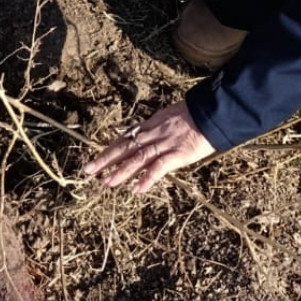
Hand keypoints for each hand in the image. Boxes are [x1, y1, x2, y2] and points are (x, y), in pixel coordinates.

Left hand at [84, 100, 214, 193]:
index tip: (96, 159)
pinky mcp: (177, 154)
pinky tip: (136, 189)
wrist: (212, 112)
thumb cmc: (195, 115)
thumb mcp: (170, 117)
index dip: (109, 149)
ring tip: (107, 182)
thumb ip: (157, 128)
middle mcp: (153, 134)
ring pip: (137, 158)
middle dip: (106, 159)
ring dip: (121, 171)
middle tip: (88, 170)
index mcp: (151, 125)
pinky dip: (146, 178)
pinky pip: (159, 168)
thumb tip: (146, 137)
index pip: (125, 138)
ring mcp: (164, 144)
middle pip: (125, 147)